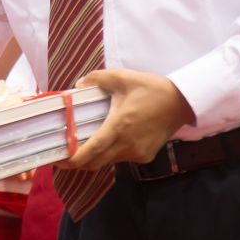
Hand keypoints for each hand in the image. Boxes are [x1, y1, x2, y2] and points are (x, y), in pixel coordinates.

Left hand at [59, 69, 194, 172]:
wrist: (181, 102)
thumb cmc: (151, 88)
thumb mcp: (121, 77)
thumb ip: (96, 79)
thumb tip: (77, 85)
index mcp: (118, 126)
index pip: (91, 151)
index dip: (73, 160)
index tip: (58, 160)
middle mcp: (127, 145)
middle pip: (95, 163)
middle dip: (78, 162)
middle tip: (64, 154)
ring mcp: (137, 153)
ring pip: (108, 161)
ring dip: (95, 156)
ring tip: (85, 143)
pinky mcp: (145, 156)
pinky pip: (121, 158)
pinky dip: (111, 153)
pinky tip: (110, 139)